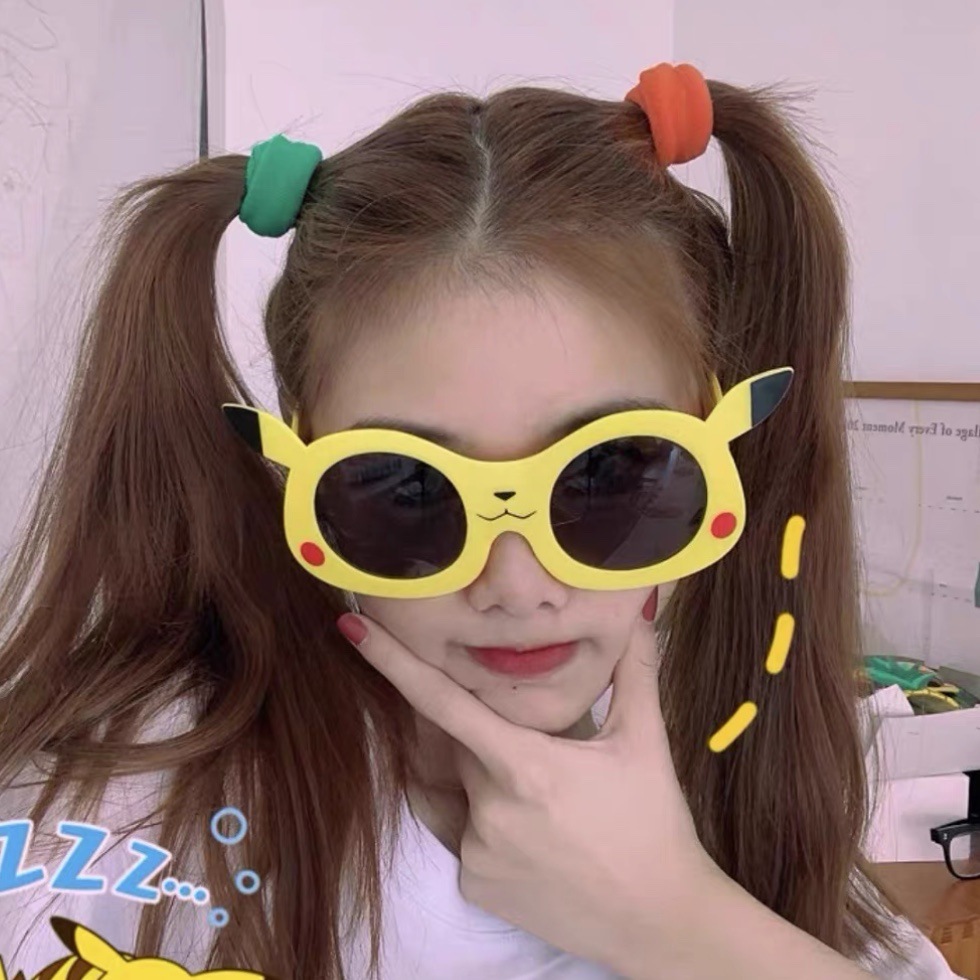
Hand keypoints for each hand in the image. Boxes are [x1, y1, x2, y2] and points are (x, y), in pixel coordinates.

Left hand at [337, 600, 717, 972]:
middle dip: (491, 736)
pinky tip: (537, 834)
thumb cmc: (653, 823)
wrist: (659, 921)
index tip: (351, 627)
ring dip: (489, 779)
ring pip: (463, 788)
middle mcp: (488, 810)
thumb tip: (641, 606)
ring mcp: (476, 853)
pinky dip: (487, 820)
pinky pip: (464, 832)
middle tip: (546, 756)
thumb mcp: (645, 742)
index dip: (394, 662)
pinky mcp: (474, 886)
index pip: (443, 703)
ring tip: (551, 806)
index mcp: (525, 766)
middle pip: (462, 745)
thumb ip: (636, 668)